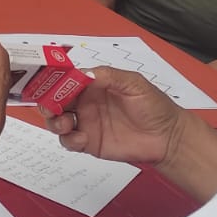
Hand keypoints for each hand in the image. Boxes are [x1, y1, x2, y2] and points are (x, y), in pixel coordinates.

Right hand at [41, 66, 190, 166]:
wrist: (167, 137)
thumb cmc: (154, 106)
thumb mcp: (134, 84)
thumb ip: (110, 76)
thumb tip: (85, 73)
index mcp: (94, 85)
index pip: (67, 80)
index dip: (55, 82)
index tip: (49, 85)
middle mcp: (86, 103)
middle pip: (56, 101)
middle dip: (48, 103)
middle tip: (51, 108)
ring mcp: (87, 123)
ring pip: (58, 121)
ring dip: (55, 122)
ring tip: (67, 124)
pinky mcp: (90, 143)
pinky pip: (70, 141)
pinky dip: (69, 140)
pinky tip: (81, 139)